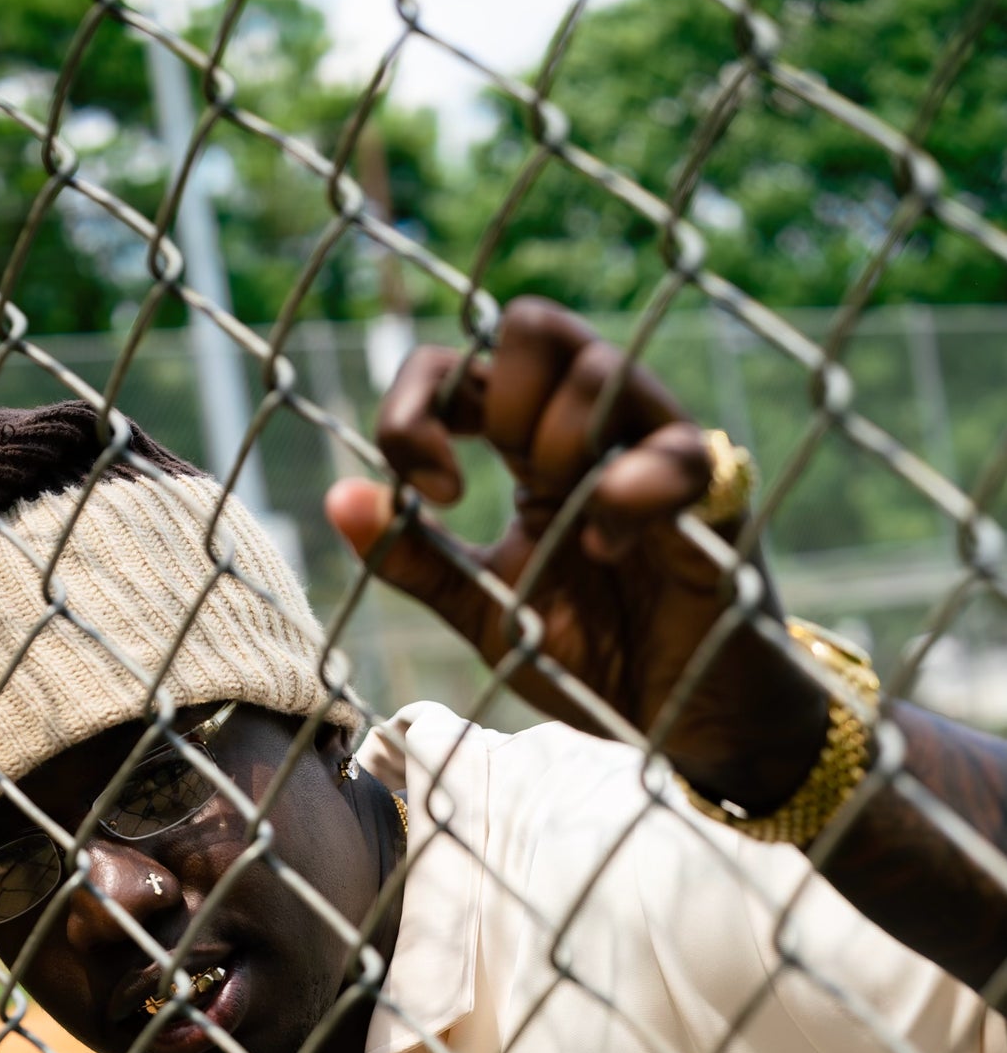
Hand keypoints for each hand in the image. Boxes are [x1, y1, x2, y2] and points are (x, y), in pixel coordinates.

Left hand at [326, 297, 829, 814]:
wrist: (683, 727)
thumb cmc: (596, 659)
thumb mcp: (485, 613)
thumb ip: (417, 560)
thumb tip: (336, 498)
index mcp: (533, 450)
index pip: (464, 364)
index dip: (420, 403)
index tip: (429, 486)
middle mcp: (594, 434)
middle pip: (534, 325)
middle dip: (499, 402)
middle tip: (504, 487)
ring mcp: (656, 456)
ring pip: (601, 369)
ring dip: (558, 445)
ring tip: (570, 533)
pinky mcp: (714, 503)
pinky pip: (675, 453)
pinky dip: (625, 493)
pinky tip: (604, 546)